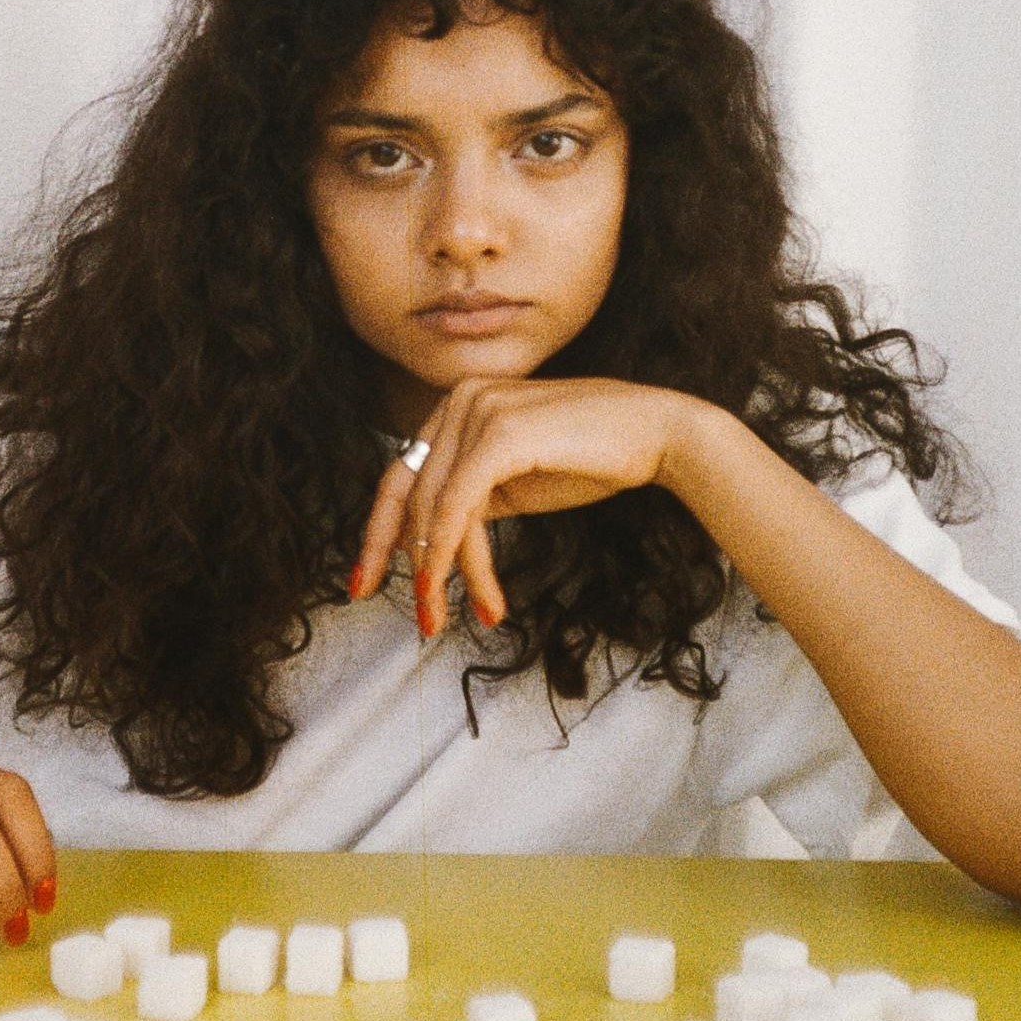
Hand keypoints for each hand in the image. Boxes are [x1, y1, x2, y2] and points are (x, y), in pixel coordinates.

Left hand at [350, 377, 696, 633]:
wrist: (657, 434)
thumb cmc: (593, 459)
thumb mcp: (515, 480)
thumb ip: (471, 496)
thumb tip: (428, 544)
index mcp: (456, 405)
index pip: (401, 477)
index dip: (378, 535)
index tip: (362, 582)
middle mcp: (458, 399)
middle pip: (409, 496)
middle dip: (407, 564)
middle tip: (417, 618)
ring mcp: (476, 410)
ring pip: (435, 511)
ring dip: (443, 575)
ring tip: (447, 621)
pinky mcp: (499, 433)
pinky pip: (459, 510)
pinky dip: (458, 558)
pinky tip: (482, 598)